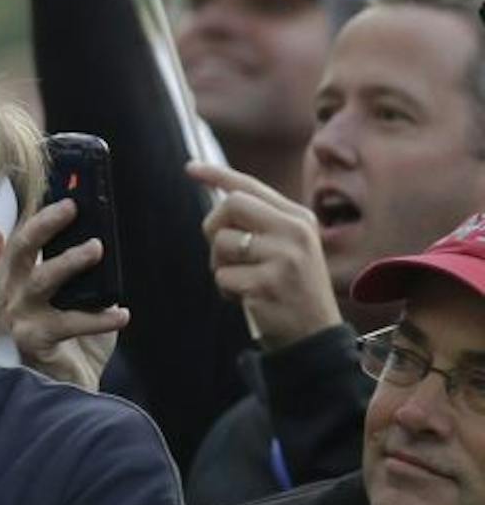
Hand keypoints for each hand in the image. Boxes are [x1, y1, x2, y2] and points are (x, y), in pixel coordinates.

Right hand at [0, 198, 127, 390]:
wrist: (71, 388)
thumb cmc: (75, 341)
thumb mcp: (81, 300)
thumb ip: (86, 277)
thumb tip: (102, 241)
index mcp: (21, 279)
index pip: (24, 239)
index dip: (40, 216)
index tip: (67, 198)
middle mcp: (13, 293)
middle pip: (21, 250)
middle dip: (44, 225)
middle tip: (72, 207)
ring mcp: (19, 317)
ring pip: (40, 281)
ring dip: (68, 261)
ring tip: (96, 249)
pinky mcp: (33, 341)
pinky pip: (68, 323)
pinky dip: (98, 317)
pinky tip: (121, 314)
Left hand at [187, 162, 341, 351]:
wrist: (315, 337)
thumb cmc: (290, 290)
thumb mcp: (287, 248)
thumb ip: (259, 223)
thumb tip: (218, 197)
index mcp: (299, 219)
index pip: (250, 187)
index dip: (217, 174)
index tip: (189, 167)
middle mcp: (295, 232)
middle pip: (230, 206)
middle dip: (214, 228)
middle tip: (227, 254)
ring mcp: (283, 257)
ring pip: (221, 243)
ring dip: (222, 266)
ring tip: (247, 282)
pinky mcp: (268, 283)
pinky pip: (222, 276)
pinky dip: (227, 290)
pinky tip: (249, 299)